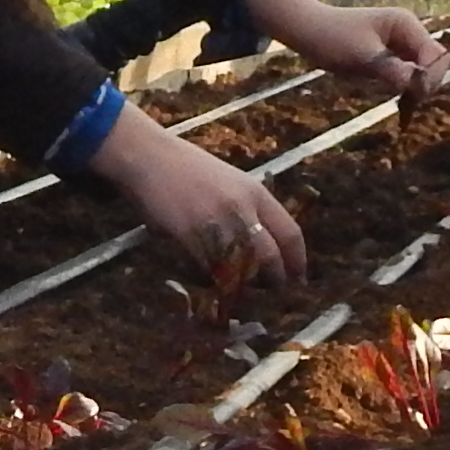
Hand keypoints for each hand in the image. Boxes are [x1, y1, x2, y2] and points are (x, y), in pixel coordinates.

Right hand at [88, 106, 305, 284]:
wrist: (150, 157)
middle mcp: (242, 208)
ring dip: (243, 284)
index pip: (290, 233)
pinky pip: (210, 267)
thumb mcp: (230, 182)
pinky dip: (214, 279)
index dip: (297, 261)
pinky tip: (213, 281)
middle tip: (271, 291)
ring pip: (241, 266)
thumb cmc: (188, 168)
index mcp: (256, 193)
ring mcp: (216, 222)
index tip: (298, 278)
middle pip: (270, 255)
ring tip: (242, 291)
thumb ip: (247, 210)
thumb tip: (261, 247)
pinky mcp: (190, 234)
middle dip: (274, 279)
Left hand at [247, 0, 449, 100]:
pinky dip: (407, 88)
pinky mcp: (394, 57)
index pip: (436, 54)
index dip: (430, 77)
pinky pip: (411, 75)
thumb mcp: (362, 56)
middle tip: (406, 102)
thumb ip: (391, 69)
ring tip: (402, 102)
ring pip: (425, 71)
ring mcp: (402, 44)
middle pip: (436, 63)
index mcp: (406, 24)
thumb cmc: (332, 38)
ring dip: (417, 88)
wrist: (309, 32)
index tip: (412, 96)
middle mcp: (409, 32)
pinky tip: (397, 98)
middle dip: (426, 83)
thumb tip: (417, 84)